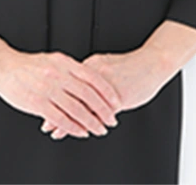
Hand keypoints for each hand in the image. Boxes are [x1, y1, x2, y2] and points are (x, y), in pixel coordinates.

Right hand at [0, 49, 123, 139]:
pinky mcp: (37, 102)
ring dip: (91, 122)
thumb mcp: (53, 60)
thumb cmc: (27, 65)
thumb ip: (71, 69)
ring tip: (99, 129)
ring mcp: (48, 89)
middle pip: (88, 95)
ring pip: (76, 108)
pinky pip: (60, 118)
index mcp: (64, 62)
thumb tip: (90, 78)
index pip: (93, 78)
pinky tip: (81, 132)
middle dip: (103, 110)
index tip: (116, 102)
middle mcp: (58, 74)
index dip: (107, 92)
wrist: (3, 67)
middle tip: (111, 120)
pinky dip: (73, 127)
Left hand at [40, 49, 170, 138]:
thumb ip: (90, 75)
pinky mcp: (118, 96)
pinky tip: (84, 131)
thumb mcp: (106, 65)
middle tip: (46, 124)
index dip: (54, 96)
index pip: (66, 83)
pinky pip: (100, 113)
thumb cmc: (131, 66)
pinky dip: (89, 123)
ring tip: (58, 131)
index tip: (42, 105)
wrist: (153, 63)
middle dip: (57, 111)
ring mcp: (106, 86)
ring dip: (70, 120)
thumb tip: (75, 84)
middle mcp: (95, 74)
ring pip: (83, 106)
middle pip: (71, 95)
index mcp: (90, 65)